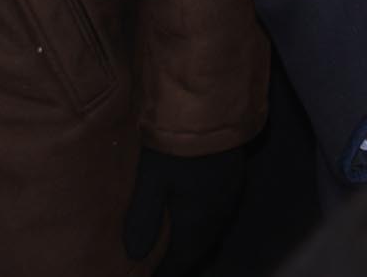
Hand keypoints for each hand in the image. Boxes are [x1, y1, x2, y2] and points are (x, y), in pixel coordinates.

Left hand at [121, 145, 250, 276]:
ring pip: (211, 230)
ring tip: (175, 244)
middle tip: (162, 264)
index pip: (182, 260)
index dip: (167, 270)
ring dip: (194, 240)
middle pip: (199, 248)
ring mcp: (230, 194)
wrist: (211, 106)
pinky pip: (219, 212)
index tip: (151, 275)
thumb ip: (142, 218)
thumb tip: (133, 255)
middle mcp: (218, 213)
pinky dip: (203, 221)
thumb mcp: (152, 180)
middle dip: (181, 259)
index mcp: (198, 220)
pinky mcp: (233, 177)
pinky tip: (193, 214)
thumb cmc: (176, 144)